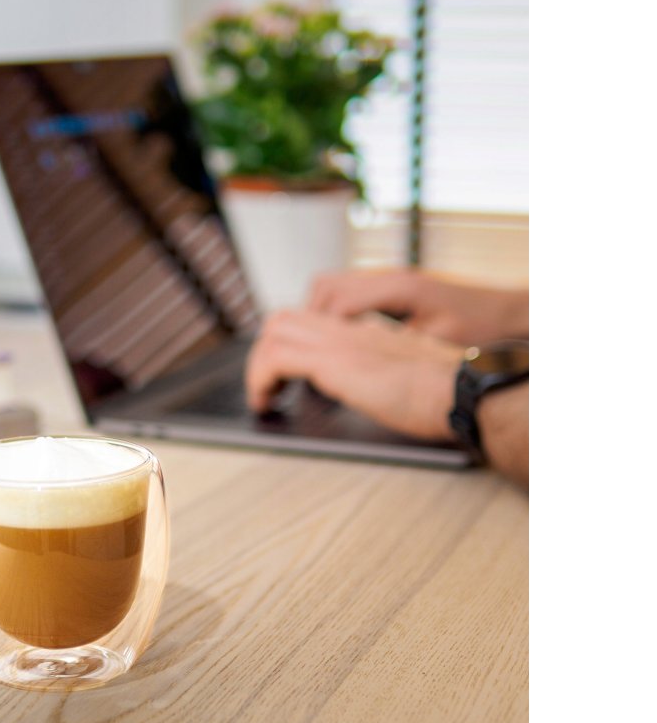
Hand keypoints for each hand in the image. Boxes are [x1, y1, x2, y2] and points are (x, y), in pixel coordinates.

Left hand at [245, 310, 463, 439]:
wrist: (463, 392)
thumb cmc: (446, 394)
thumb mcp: (407, 376)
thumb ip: (382, 372)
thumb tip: (370, 388)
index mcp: (367, 332)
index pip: (311, 320)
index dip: (289, 344)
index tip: (284, 375)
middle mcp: (350, 330)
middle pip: (284, 319)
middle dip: (264, 352)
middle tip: (267, 385)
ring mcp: (341, 342)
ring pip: (274, 333)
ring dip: (258, 367)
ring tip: (263, 398)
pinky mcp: (335, 362)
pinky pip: (276, 358)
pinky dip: (260, 380)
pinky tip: (266, 403)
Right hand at [307, 269, 528, 345]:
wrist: (507, 311)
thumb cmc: (481, 326)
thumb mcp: (438, 342)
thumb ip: (398, 346)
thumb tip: (358, 359)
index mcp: (398, 289)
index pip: (337, 303)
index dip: (318, 331)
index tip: (308, 357)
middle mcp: (388, 278)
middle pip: (324, 288)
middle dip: (306, 320)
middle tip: (301, 352)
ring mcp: (389, 281)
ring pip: (331, 287)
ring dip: (318, 314)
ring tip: (315, 346)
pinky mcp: (393, 288)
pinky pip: (348, 295)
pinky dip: (335, 314)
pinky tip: (340, 339)